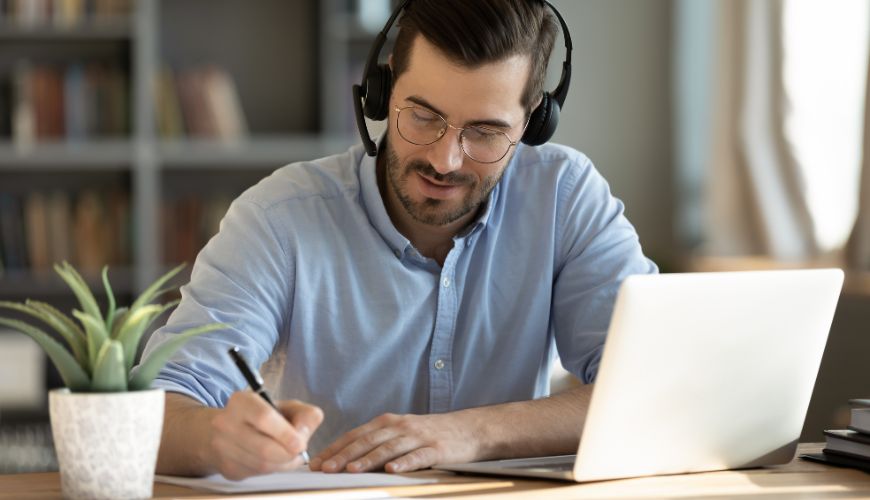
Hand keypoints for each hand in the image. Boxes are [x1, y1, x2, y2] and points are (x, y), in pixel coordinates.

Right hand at [207, 391, 323, 479]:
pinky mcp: (226, 467)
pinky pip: (256, 474)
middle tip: (299, 451)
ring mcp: (223, 447)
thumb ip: (306, 415)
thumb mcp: (288, 406)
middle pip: (264, 448)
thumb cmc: (266, 417)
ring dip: (283, 463)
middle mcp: (226, 423)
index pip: (264, 418)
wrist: (231, 431)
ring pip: (262, 465)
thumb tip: (304, 434)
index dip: (285, 434)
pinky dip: (272, 470)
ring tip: (289, 455)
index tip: (300, 443)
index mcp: (242, 401)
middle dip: (289, 454)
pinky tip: (274, 460)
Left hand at [309, 412, 478, 473]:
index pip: (356, 435)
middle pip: (367, 441)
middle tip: (324, 468)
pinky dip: (404, 463)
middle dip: (343, 455)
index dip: (335, 448)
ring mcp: (418, 437)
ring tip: (351, 470)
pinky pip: (417, 457)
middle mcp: (400, 426)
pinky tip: (391, 470)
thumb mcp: (401, 432)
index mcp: (388, 422)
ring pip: (388, 448)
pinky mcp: (436, 449)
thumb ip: (378, 442)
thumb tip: (347, 459)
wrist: (468, 429)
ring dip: (368, 459)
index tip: (316, 462)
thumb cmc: (430, 434)